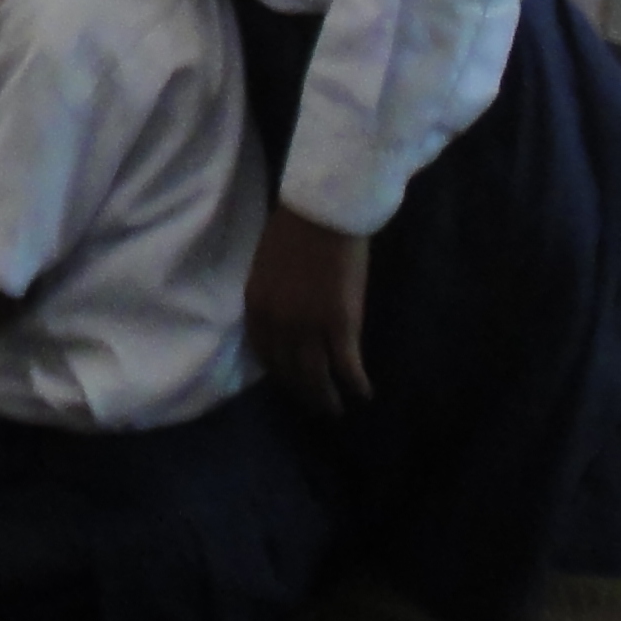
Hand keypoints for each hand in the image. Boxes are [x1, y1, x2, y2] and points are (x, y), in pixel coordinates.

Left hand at [242, 207, 371, 414]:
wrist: (324, 211)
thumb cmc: (295, 229)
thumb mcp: (267, 267)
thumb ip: (271, 298)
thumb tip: (282, 322)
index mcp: (256, 305)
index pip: (264, 353)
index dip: (279, 373)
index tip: (290, 383)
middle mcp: (278, 323)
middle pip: (289, 371)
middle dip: (302, 393)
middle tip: (315, 405)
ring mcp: (309, 326)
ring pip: (316, 377)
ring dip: (326, 398)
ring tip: (336, 409)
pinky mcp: (340, 325)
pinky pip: (347, 366)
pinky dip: (356, 384)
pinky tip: (364, 393)